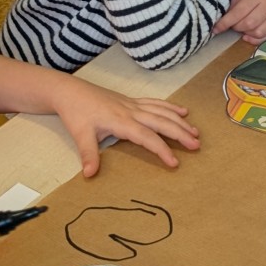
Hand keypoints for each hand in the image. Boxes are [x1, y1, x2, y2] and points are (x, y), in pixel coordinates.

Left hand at [50, 78, 199, 175]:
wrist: (69, 91)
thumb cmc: (76, 112)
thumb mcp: (80, 134)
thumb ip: (88, 154)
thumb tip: (90, 174)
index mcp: (121, 121)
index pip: (147, 137)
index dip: (162, 150)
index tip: (174, 162)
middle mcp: (131, 111)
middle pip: (161, 122)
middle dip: (180, 134)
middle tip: (196, 145)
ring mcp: (132, 104)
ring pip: (161, 112)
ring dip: (179, 121)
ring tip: (195, 132)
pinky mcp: (130, 101)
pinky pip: (155, 103)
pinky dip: (169, 107)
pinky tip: (182, 111)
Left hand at [214, 0, 265, 42]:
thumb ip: (232, 4)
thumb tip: (221, 21)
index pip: (238, 13)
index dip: (226, 23)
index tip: (216, 29)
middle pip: (249, 24)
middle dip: (236, 27)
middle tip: (232, 24)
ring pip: (258, 32)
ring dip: (246, 33)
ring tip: (241, 27)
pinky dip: (256, 40)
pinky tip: (248, 36)